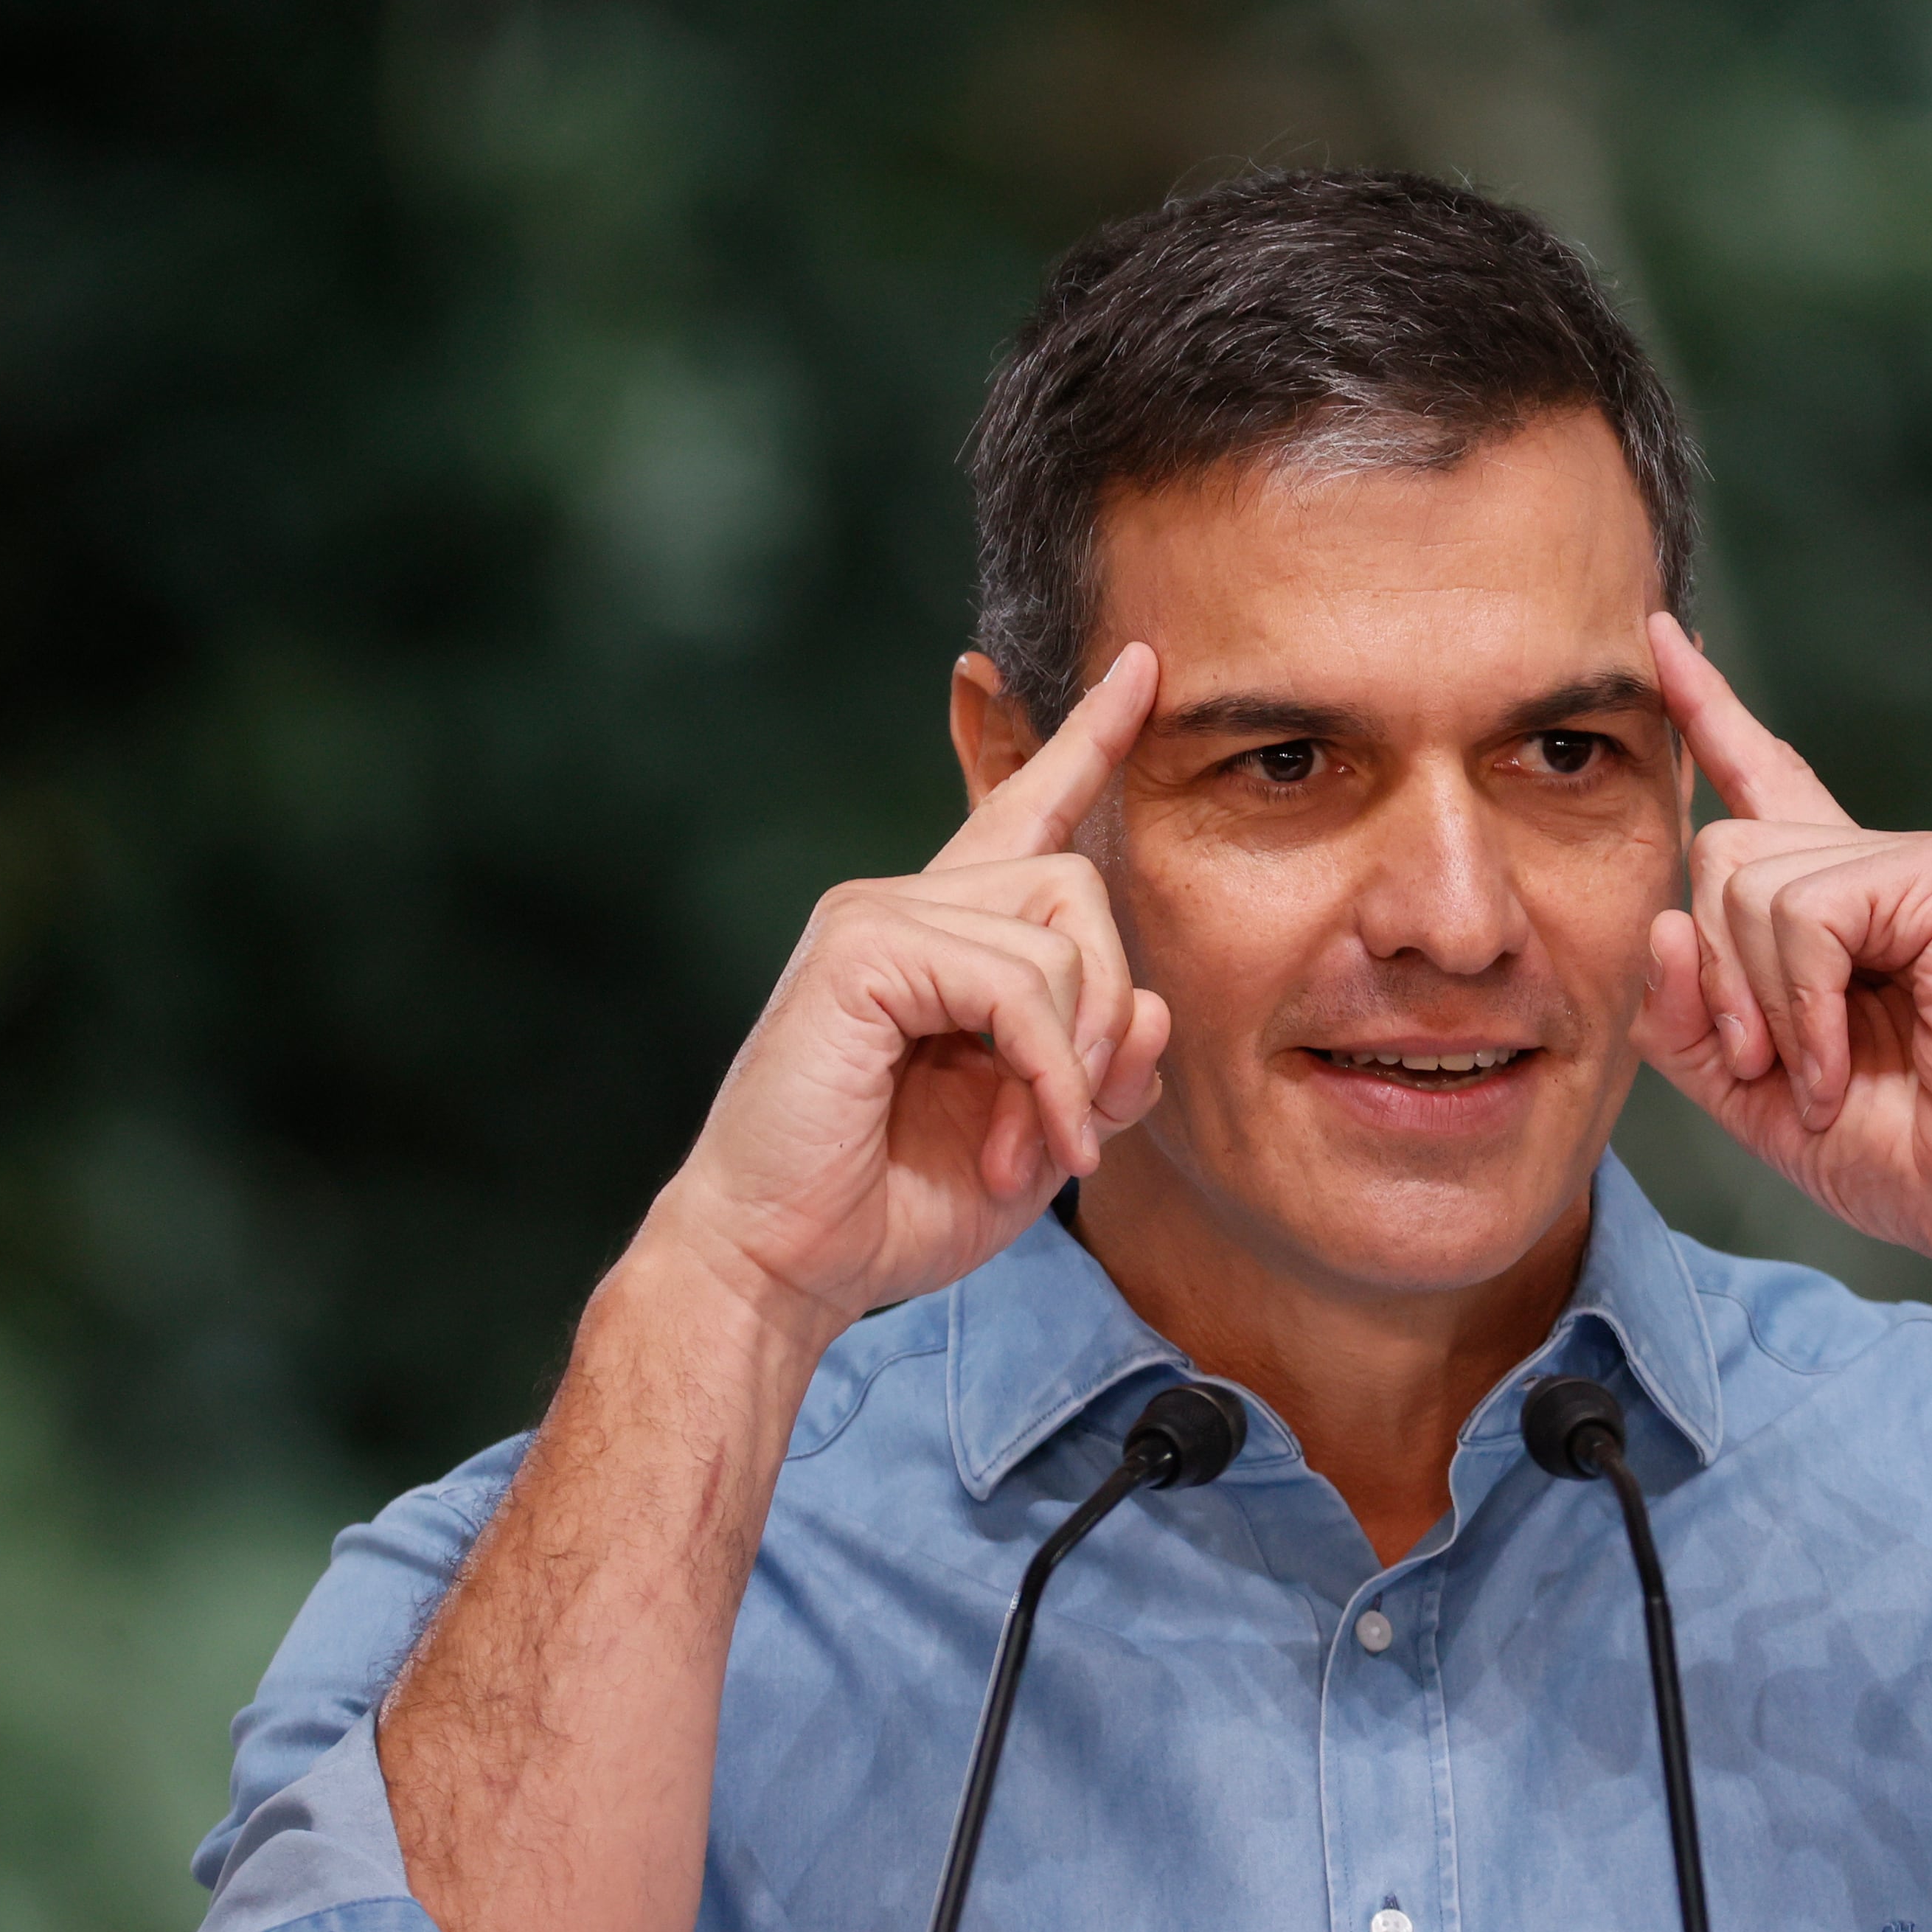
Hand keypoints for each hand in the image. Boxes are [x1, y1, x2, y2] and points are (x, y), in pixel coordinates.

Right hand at [641, 645, 1173, 1344]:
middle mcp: (907, 902)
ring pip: (1059, 936)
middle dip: (1104, 1010)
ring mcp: (876, 913)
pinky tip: (1018, 1146)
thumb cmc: (893, 1203)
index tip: (1142, 666)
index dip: (1086, 739)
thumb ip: (1101, 1064)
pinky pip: (1014, 984)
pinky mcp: (862, 947)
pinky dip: (1043, 1074)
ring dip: (1072, 1065)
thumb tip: (1148, 1005)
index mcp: (945, 934)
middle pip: (1079, 883)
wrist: (783, 1265)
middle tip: (1072, 1125)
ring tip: (1031, 1151)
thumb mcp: (1038, 1133)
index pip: (1025, 810)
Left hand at [1634, 616, 1931, 1283]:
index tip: (1659, 640)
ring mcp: (1914, 860)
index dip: (1705, 712)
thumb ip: (1686, 1018)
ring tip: (1826, 1071)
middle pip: (1716, 852)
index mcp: (1827, 904)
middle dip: (1719, 976)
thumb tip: (1665, 923)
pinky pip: (1809, 910)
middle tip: (1773, 1066)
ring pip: (1751, 881)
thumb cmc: (1902, 1149)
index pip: (1754, 784)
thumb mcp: (1753, 1094)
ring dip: (1767, 1004)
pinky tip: (1848, 1057)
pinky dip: (1809, 1002)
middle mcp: (1869, 865)